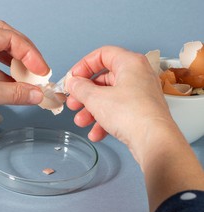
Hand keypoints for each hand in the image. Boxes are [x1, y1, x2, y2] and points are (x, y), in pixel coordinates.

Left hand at [0, 20, 48, 115]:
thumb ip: (14, 93)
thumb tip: (35, 94)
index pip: (9, 37)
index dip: (30, 53)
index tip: (41, 69)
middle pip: (3, 38)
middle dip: (22, 54)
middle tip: (36, 68)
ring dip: (13, 64)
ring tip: (26, 78)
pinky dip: (2, 73)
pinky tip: (12, 84)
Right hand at [65, 46, 203, 211]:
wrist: (153, 140)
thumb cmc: (131, 114)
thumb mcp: (95, 98)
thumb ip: (80, 88)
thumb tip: (73, 83)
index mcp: (130, 63)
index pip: (102, 55)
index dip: (83, 66)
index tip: (73, 79)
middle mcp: (138, 76)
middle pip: (104, 79)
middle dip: (85, 94)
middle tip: (73, 102)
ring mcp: (141, 95)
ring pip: (109, 98)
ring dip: (91, 110)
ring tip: (81, 121)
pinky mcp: (141, 112)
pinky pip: (118, 112)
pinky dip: (104, 121)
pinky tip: (95, 133)